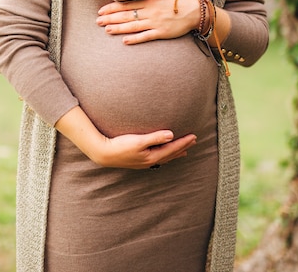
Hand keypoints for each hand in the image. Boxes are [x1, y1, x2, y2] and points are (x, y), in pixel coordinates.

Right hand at [54, 106, 196, 169]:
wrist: (104, 153)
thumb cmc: (120, 146)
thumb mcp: (138, 140)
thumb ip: (155, 137)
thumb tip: (171, 135)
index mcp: (152, 157)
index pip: (172, 149)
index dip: (183, 143)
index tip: (194, 137)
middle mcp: (149, 161)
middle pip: (170, 155)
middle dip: (182, 148)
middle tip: (193, 141)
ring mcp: (144, 162)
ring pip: (164, 158)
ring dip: (174, 153)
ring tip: (183, 151)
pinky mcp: (138, 160)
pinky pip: (157, 159)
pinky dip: (164, 155)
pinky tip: (162, 154)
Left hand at [96, 0, 199, 44]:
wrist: (195, 10)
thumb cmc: (177, 1)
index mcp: (149, 0)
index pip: (126, 4)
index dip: (112, 8)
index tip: (101, 11)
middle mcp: (150, 11)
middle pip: (126, 15)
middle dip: (110, 19)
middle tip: (97, 22)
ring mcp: (155, 22)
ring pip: (133, 26)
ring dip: (119, 28)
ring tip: (107, 30)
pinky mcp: (161, 33)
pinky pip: (145, 36)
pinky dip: (135, 39)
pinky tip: (124, 41)